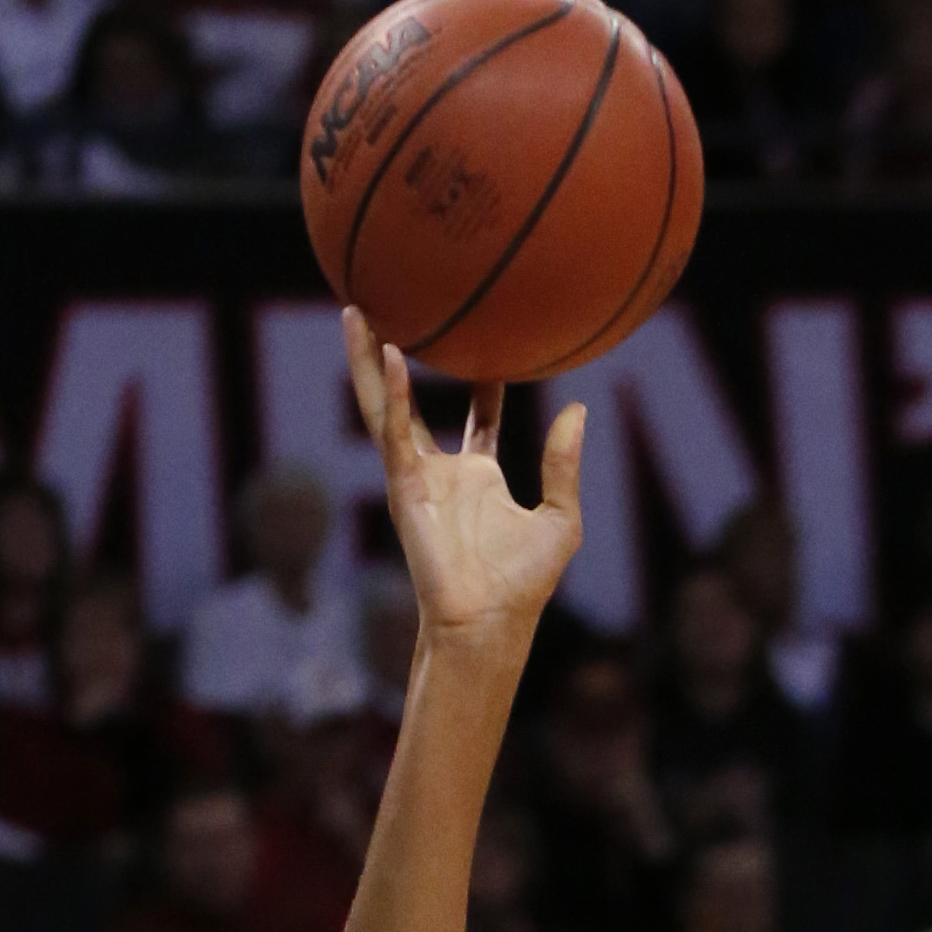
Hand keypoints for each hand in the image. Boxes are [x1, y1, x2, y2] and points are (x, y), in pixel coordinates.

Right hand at [344, 308, 583, 645]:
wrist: (490, 622)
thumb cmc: (523, 584)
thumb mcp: (560, 517)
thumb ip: (563, 464)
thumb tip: (577, 408)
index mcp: (478, 478)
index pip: (479, 418)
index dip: (483, 383)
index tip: (489, 343)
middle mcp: (441, 473)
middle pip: (414, 402)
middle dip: (398, 359)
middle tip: (393, 309)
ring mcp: (416, 478)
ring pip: (384, 407)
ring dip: (367, 361)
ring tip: (354, 311)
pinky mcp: (403, 488)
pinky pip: (393, 433)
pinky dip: (390, 394)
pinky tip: (388, 355)